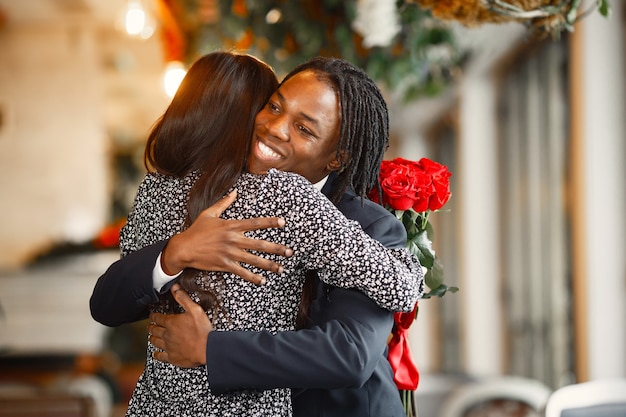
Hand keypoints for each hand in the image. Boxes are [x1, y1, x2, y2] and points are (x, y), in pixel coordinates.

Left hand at [149, 284, 210, 366]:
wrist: (207, 348)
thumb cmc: (202, 330)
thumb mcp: (195, 309)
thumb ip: (183, 298)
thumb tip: (175, 287)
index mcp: (171, 322)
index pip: (158, 318)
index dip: (154, 316)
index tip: (152, 316)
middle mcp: (167, 334)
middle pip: (154, 330)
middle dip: (151, 327)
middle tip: (150, 326)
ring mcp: (169, 346)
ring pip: (155, 342)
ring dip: (152, 338)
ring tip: (151, 336)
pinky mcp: (172, 357)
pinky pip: (160, 356)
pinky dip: (156, 354)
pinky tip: (156, 353)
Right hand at [162, 190, 292, 284]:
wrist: (184, 248)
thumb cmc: (196, 230)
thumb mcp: (209, 213)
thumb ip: (224, 202)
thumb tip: (235, 191)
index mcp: (231, 225)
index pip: (255, 223)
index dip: (270, 222)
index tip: (283, 223)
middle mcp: (233, 239)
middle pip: (260, 244)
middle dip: (277, 248)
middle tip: (290, 252)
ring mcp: (229, 253)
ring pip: (254, 260)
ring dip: (269, 265)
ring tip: (282, 268)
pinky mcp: (224, 264)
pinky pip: (242, 272)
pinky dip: (253, 277)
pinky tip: (263, 280)